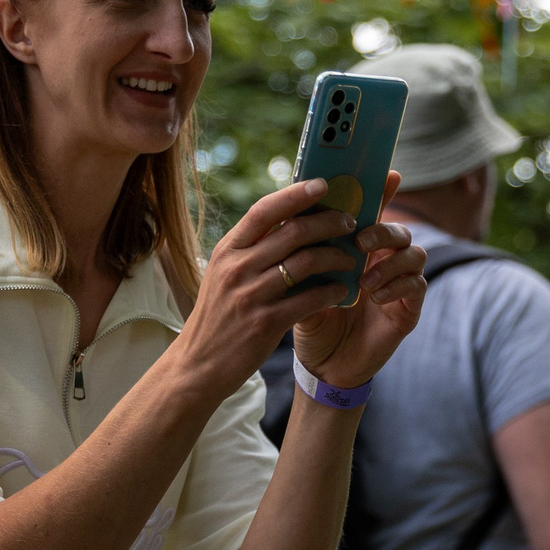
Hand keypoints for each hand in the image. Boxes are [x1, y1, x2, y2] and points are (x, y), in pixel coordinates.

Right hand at [177, 178, 392, 399]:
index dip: (295, 194)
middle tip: (350, 223)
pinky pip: (309, 299)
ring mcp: (250, 295)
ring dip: (336, 257)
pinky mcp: (265, 323)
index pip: (264, 210)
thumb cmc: (218, 317)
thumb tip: (289, 221)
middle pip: (293, 232)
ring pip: (305, 262)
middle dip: (328, 223)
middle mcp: (237, 268)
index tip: (322, 185)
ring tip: (351, 259)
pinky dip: (331, 291)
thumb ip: (250, 250)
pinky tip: (343, 290)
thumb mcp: (223, 275)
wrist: (199, 364)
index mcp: (227, 251)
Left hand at [290, 170, 425, 389]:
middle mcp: (382, 261)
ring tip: (365, 280)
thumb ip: (302, 251)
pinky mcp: (408, 309)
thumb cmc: (310, 318)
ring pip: (414, 253)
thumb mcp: (301, 281)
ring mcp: (398, 284)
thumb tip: (291, 213)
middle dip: (382, 229)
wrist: (319, 364)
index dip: (384, 191)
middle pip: (398, 229)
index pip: (374, 212)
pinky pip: (417, 285)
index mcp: (358, 248)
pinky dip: (397, 286)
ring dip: (390, 261)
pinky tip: (375, 296)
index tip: (389, 175)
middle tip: (360, 241)